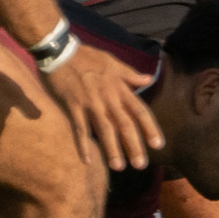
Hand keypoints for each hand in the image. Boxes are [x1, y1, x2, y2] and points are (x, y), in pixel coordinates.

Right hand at [42, 43, 163, 170]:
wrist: (60, 51)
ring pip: (105, 129)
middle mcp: (109, 98)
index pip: (140, 111)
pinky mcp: (73, 106)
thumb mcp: (113, 62)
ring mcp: (90, 103)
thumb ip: (130, 75)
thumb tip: (149, 80)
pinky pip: (79, 128)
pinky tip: (88, 160)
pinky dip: (83, 144)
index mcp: (120, 88)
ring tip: (119, 167)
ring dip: (112, 149)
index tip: (158, 144)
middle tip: (141, 165)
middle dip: (134, 145)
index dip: (149, 128)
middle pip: (125, 124)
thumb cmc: (88, 56)